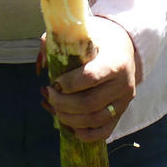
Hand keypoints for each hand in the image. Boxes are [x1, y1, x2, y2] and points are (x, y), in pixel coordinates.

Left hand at [43, 16, 137, 142]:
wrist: (125, 45)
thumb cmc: (98, 37)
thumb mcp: (81, 32)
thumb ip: (58, 42)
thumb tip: (41, 66)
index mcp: (115, 62)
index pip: (90, 77)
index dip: (68, 83)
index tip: (53, 81)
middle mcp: (123, 84)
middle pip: (90, 103)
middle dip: (62, 103)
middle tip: (48, 94)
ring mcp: (123, 101)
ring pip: (94, 120)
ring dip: (69, 118)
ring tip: (53, 107)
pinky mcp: (121, 113)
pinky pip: (104, 132)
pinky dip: (84, 134)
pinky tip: (68, 124)